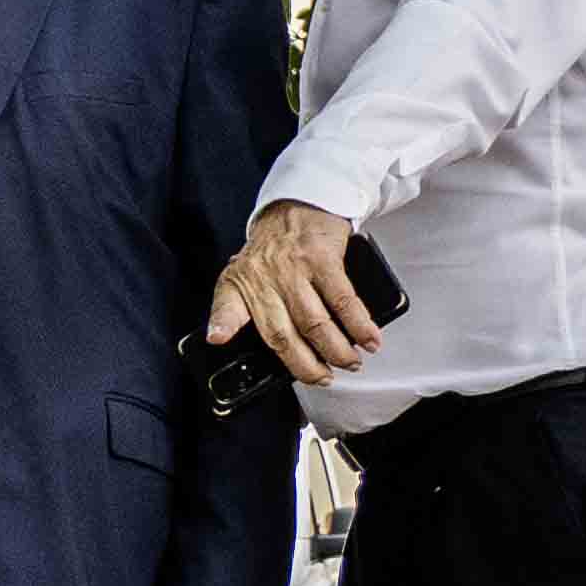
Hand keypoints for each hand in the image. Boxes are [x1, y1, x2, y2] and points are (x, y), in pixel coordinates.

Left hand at [208, 201, 377, 380]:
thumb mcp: (241, 274)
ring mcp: (295, 270)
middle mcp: (266, 278)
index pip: (227, 307)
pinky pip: (343, 300)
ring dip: (337, 350)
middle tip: (324, 378)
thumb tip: (216, 338)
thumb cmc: (271, 249)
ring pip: (316, 322)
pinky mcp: (324, 260)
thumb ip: (231, 309)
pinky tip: (369, 339)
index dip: (222, 323)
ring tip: (350, 363)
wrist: (299, 206)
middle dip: (306, 365)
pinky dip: (359, 325)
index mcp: (242, 284)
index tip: (217, 339)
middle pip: (283, 333)